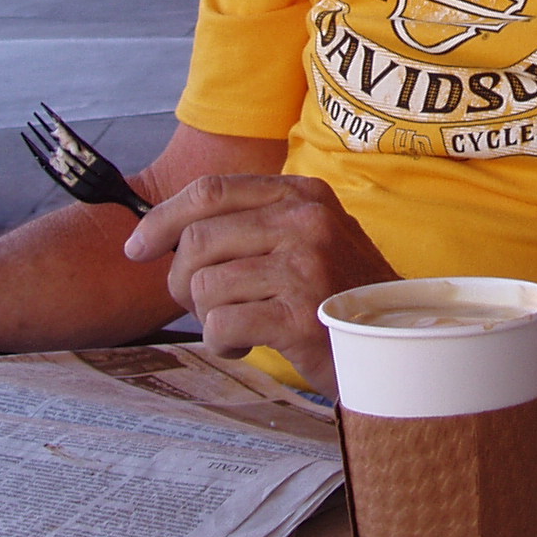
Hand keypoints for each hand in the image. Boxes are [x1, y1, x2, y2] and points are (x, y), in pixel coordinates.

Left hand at [121, 173, 396, 390]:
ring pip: (205, 286)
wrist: (401, 344)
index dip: (162, 218)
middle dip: (180, 280)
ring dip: (205, 317)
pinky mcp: (299, 316)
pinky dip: (222, 343)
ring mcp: (305, 268)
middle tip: (198, 306)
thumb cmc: (341, 295)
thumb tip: (166, 231)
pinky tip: (246, 346)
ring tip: (235, 328)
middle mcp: (305, 222)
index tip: (136, 247)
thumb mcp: (310, 239)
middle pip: (198, 240)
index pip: (211, 190)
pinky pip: (221, 326)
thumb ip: (254, 224)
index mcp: (303, 195)